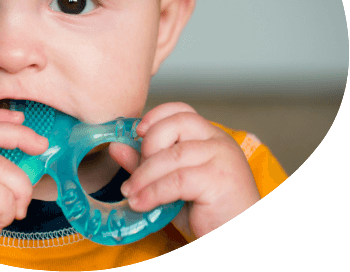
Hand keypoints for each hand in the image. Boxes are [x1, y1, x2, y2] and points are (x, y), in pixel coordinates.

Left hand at [109, 102, 259, 241]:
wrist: (235, 241)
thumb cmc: (209, 214)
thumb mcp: (171, 186)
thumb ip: (146, 164)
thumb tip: (116, 146)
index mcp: (211, 136)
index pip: (182, 110)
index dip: (156, 116)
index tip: (136, 132)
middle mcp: (219, 141)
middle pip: (176, 124)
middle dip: (148, 145)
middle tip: (135, 173)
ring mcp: (222, 158)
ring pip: (172, 155)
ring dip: (144, 175)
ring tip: (131, 193)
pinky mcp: (219, 179)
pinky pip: (177, 179)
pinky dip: (153, 192)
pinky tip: (141, 203)